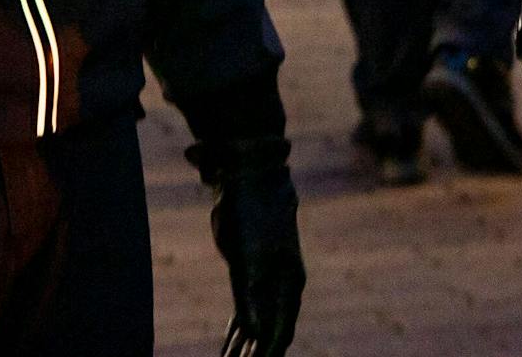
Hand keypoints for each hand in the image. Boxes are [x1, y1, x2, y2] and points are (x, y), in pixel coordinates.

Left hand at [193, 137, 304, 356]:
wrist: (249, 182)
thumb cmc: (253, 216)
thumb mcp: (250, 255)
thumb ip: (252, 294)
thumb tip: (256, 331)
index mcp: (288, 287)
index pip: (279, 331)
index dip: (268, 353)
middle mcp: (281, 289)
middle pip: (271, 333)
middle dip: (257, 354)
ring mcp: (264, 281)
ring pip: (257, 325)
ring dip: (245, 348)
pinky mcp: (247, 273)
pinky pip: (246, 310)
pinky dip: (239, 330)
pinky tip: (232, 345)